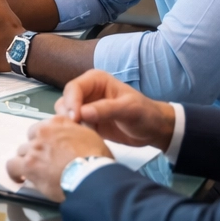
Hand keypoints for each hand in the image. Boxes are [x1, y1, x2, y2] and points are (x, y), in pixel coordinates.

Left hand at [6, 115, 112, 202]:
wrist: (90, 174)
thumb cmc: (96, 158)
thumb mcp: (91, 137)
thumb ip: (76, 133)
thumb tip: (72, 138)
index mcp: (59, 122)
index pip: (45, 127)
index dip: (47, 139)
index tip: (51, 148)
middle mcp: (43, 132)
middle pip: (31, 138)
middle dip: (36, 149)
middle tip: (46, 161)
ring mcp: (34, 148)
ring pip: (22, 151)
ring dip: (28, 160)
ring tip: (37, 172)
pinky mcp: (28, 165)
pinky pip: (12, 166)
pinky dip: (15, 172)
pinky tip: (20, 178)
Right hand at [55, 69, 175, 150]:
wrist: (154, 130)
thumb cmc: (145, 114)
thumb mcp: (129, 110)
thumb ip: (106, 110)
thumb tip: (82, 113)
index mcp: (96, 80)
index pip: (74, 88)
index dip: (71, 102)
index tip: (75, 119)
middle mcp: (87, 92)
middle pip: (66, 101)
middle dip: (68, 115)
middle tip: (77, 129)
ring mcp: (86, 108)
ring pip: (66, 114)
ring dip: (70, 125)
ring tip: (82, 135)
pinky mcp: (87, 122)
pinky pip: (72, 126)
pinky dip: (74, 133)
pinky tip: (83, 140)